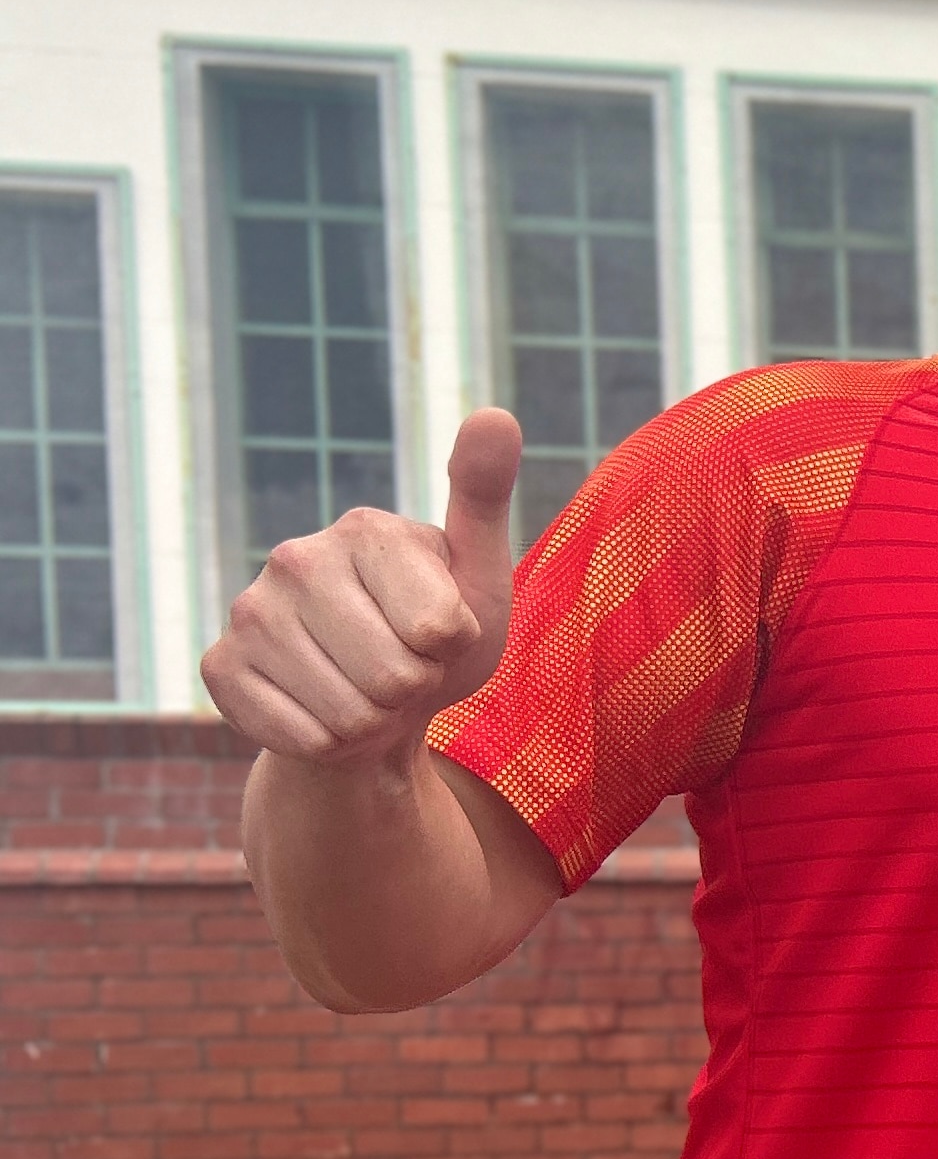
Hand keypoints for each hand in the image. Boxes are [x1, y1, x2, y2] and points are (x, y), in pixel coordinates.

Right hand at [203, 411, 519, 767]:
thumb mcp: (479, 574)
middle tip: (400, 669)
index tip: (437, 633)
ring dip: (373, 721)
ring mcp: (249, 611)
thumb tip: (496, 415)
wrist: (375, 704)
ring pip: (350, 715)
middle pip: (395, 677)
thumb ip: (484, 498)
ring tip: (365, 691)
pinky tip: (322, 711)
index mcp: (366, 529)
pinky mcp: (220, 668)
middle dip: (413, 691)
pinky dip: (329, 744)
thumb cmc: (436, 638)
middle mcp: (295, 558)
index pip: (441, 631)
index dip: (452, 650)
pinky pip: (304, 738)